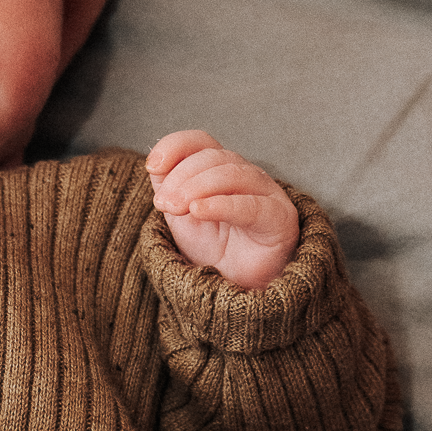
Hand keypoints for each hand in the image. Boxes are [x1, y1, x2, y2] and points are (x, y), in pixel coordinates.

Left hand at [147, 131, 299, 291]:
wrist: (233, 289)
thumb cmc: (212, 248)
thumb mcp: (179, 213)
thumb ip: (167, 186)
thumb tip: (155, 164)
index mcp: (220, 169)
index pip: (200, 142)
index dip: (175, 146)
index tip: (151, 166)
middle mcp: (245, 175)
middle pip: (213, 157)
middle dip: (181, 177)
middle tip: (163, 204)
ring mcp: (265, 193)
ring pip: (232, 174)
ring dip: (197, 188)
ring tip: (177, 209)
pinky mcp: (280, 217)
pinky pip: (251, 205)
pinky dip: (222, 204)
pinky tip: (198, 210)